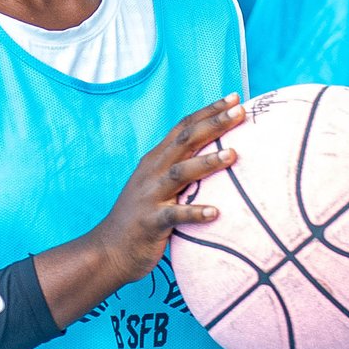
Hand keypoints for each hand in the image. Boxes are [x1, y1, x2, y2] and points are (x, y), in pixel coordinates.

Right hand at [93, 94, 246, 288]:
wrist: (109, 250)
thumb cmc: (141, 218)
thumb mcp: (157, 186)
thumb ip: (179, 169)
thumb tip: (214, 158)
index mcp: (156, 160)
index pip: (183, 127)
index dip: (208, 111)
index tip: (235, 98)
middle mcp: (152, 172)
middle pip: (185, 141)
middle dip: (213, 124)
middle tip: (239, 111)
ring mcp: (150, 196)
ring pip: (180, 173)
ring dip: (207, 163)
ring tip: (233, 155)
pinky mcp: (151, 222)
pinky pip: (174, 215)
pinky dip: (195, 212)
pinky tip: (215, 212)